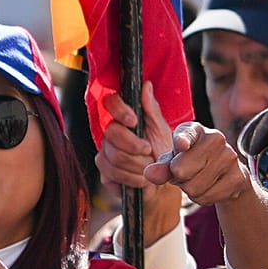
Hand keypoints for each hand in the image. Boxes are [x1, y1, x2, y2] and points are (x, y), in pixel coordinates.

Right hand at [96, 82, 179, 243]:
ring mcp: (104, 152)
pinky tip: (141, 180)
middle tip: (149, 151)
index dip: (120, 111)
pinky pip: (111, 173)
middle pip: (112, 133)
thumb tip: (146, 84)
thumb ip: (152, 109)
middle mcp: (111, 133)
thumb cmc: (164, 153)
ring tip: (149, 167)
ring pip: (113, 156)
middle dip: (135, 145)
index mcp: (124, 118)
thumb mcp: (162, 129)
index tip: (133, 121)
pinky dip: (132, 178)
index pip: (110, 102)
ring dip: (137, 165)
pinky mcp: (103, 172)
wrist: (163, 184)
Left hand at [143, 122, 252, 206]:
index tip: (181, 145)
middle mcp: (215, 138)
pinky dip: (203, 198)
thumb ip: (161, 167)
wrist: (225, 174)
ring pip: (194, 187)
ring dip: (190, 190)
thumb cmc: (192, 163)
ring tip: (199, 180)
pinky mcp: (238, 177)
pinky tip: (211, 188)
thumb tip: (149, 173)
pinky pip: (207, 197)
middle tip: (187, 174)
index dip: (182, 140)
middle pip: (181, 171)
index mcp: (195, 129)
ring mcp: (230, 157)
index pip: (187, 134)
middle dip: (179, 179)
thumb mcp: (173, 162)